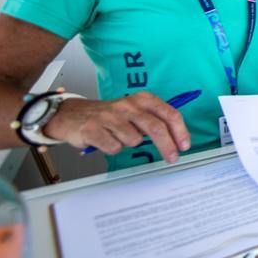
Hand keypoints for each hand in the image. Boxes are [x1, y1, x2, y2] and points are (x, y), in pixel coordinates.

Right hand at [44, 93, 190, 162]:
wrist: (73, 115)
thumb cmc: (109, 116)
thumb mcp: (135, 112)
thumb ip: (155, 121)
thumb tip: (177, 137)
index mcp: (142, 99)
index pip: (169, 114)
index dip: (180, 131)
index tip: (184, 145)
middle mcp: (128, 105)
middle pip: (156, 127)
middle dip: (167, 145)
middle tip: (172, 158)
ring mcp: (110, 116)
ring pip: (133, 140)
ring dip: (128, 144)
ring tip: (118, 137)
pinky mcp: (93, 129)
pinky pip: (114, 147)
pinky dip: (112, 148)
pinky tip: (106, 141)